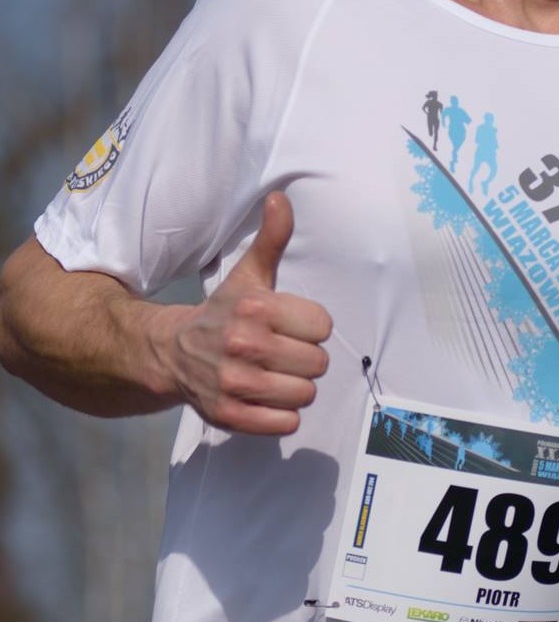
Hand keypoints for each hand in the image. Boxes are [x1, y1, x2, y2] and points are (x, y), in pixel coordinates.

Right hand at [168, 191, 331, 434]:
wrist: (172, 353)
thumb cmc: (224, 311)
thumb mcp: (248, 274)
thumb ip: (272, 239)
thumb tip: (281, 197)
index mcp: (255, 307)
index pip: (322, 326)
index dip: (311, 327)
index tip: (292, 325)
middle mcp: (244, 345)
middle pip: (317, 363)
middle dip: (306, 359)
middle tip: (283, 352)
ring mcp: (235, 383)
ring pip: (305, 394)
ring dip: (296, 387)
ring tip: (276, 374)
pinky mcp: (229, 416)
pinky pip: (285, 424)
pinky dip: (282, 415)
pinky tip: (266, 398)